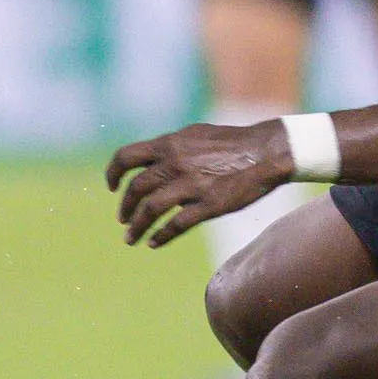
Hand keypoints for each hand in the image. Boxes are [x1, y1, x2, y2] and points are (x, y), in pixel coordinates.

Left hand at [106, 120, 292, 246]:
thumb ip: (171, 147)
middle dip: (125, 207)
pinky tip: (154, 243)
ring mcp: (192, 185)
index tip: (111, 187)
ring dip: (136, 226)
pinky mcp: (209, 205)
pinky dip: (161, 236)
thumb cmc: (231, 142)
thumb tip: (151, 158)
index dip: (112, 173)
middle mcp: (176, 163)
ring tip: (130, 238)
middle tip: (123, 219)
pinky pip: (176, 225)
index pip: (126, 157)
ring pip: (151, 210)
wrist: (266, 152)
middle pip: (136, 189)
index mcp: (170, 144)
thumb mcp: (195, 135)